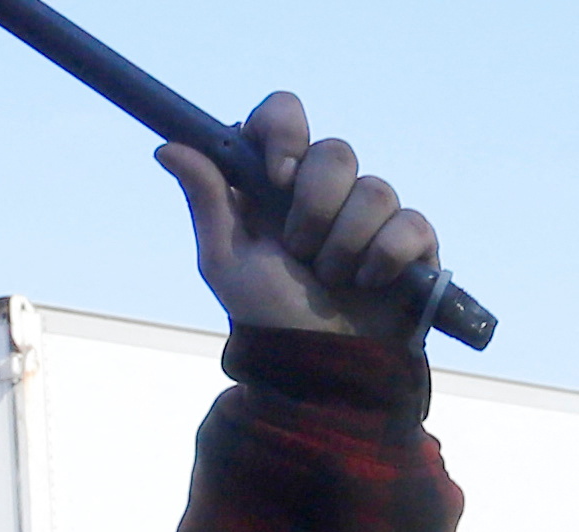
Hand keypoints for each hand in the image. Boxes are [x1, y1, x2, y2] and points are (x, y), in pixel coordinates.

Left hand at [158, 93, 437, 342]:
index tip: (277, 174)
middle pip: (335, 151)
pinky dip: (383, 259)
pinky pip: (408, 224)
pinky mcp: (411, 239)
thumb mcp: (226, 261)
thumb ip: (206, 200)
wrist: (318, 369)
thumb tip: (168, 148)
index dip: (284, 129)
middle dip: (315, 207)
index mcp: (274, 185)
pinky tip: (369, 284)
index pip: (282, 115)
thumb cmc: (266, 315)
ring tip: (330, 280)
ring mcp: (370, 212)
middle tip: (299, 251)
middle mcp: (323, 190)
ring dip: (344, 245)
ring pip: (375, 189)